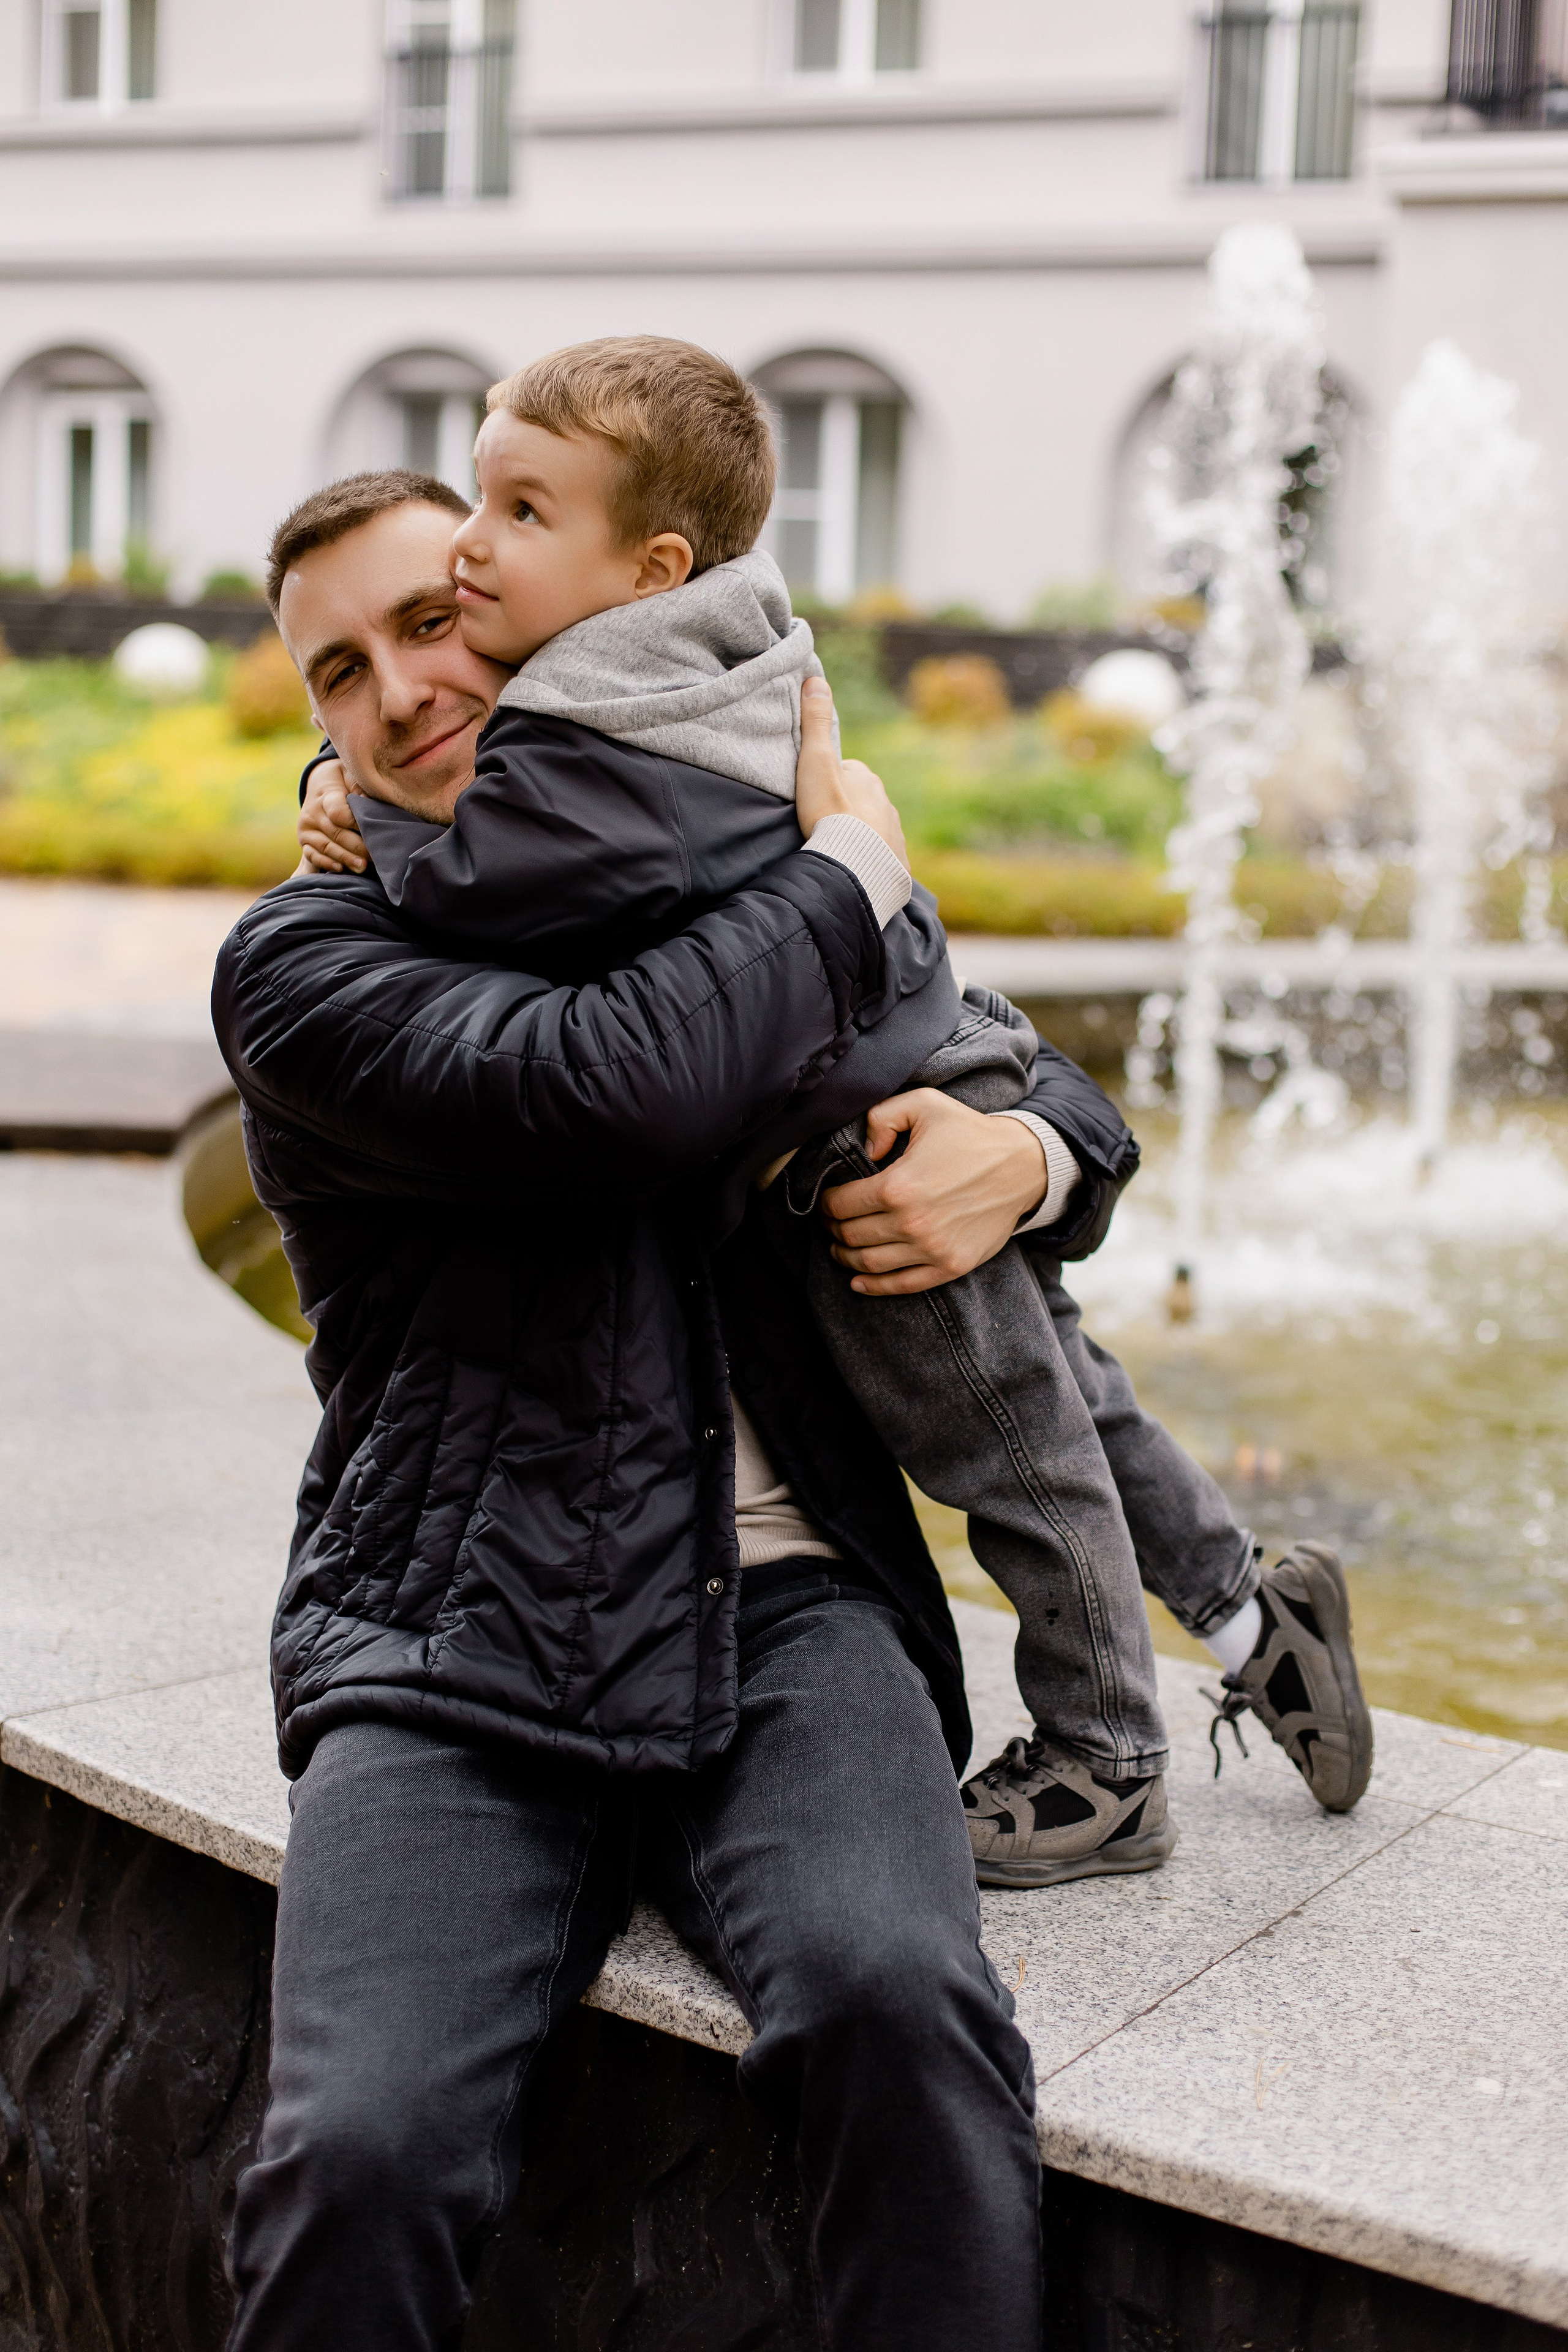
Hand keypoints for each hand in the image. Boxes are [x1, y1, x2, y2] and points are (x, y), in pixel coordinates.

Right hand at [298, 759, 366, 874]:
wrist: (320, 782)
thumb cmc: (343, 780)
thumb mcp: (351, 775)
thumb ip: (359, 787)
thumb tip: (367, 802)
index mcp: (325, 796)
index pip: (339, 813)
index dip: (357, 824)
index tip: (375, 831)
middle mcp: (312, 813)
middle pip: (336, 834)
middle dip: (357, 847)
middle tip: (376, 857)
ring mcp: (307, 828)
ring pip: (326, 847)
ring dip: (345, 858)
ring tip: (362, 867)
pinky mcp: (304, 840)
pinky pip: (312, 855)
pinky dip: (325, 863)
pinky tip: (340, 869)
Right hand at [794, 676, 907, 868]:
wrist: (854, 865)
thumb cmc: (830, 812)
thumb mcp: (816, 761)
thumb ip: (815, 723)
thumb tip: (815, 678)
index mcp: (867, 779)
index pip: (847, 773)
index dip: (829, 781)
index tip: (815, 795)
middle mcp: (886, 804)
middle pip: (863, 801)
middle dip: (847, 808)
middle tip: (823, 823)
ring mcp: (894, 835)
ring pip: (874, 829)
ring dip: (859, 834)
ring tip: (838, 847)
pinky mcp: (896, 865)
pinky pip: (882, 859)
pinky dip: (870, 859)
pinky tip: (856, 867)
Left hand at [821, 1090, 1047, 1296]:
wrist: (1022, 1165)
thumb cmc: (970, 1133)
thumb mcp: (923, 1103)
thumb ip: (881, 1116)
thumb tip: (863, 1150)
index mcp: (898, 1185)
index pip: (841, 1204)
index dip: (826, 1203)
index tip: (826, 1200)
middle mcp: (912, 1223)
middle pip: (852, 1235)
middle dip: (833, 1229)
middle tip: (831, 1222)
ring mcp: (932, 1249)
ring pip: (870, 1263)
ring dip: (847, 1257)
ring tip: (840, 1247)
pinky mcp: (951, 1265)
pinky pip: (903, 1285)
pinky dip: (875, 1287)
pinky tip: (858, 1282)